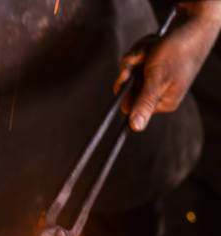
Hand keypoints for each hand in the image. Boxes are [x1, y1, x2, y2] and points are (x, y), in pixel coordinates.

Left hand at [114, 2, 220, 131]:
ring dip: (138, 54)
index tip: (127, 73)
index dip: (125, 87)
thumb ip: (145, 102)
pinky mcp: (155, 66)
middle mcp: (159, 94)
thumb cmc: (178, 51)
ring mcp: (156, 79)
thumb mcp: (157, 78)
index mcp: (163, 103)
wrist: (194, 25)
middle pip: (129, 86)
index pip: (130, 105)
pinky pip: (138, 60)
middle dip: (133, 66)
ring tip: (152, 47)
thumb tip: (134, 127)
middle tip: (143, 56)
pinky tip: (154, 43)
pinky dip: (143, 49)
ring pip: (132, 71)